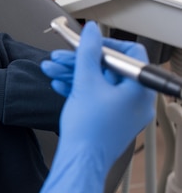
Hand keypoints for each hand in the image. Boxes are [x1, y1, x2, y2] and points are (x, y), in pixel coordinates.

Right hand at [19, 22, 154, 192]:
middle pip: (111, 69)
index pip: (132, 54)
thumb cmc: (88, 130)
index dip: (108, 45)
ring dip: (74, 73)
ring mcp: (124, 112)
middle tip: (63, 56)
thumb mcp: (85, 82)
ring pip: (100, 83)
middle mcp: (137, 101)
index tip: (90, 43)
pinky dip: (79, 89)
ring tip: (52, 69)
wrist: (80, 161)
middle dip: (81, 61)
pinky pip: (97, 97)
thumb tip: (92, 31)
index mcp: (139, 89)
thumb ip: (89, 52)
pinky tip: (60, 84)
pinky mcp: (111, 120)